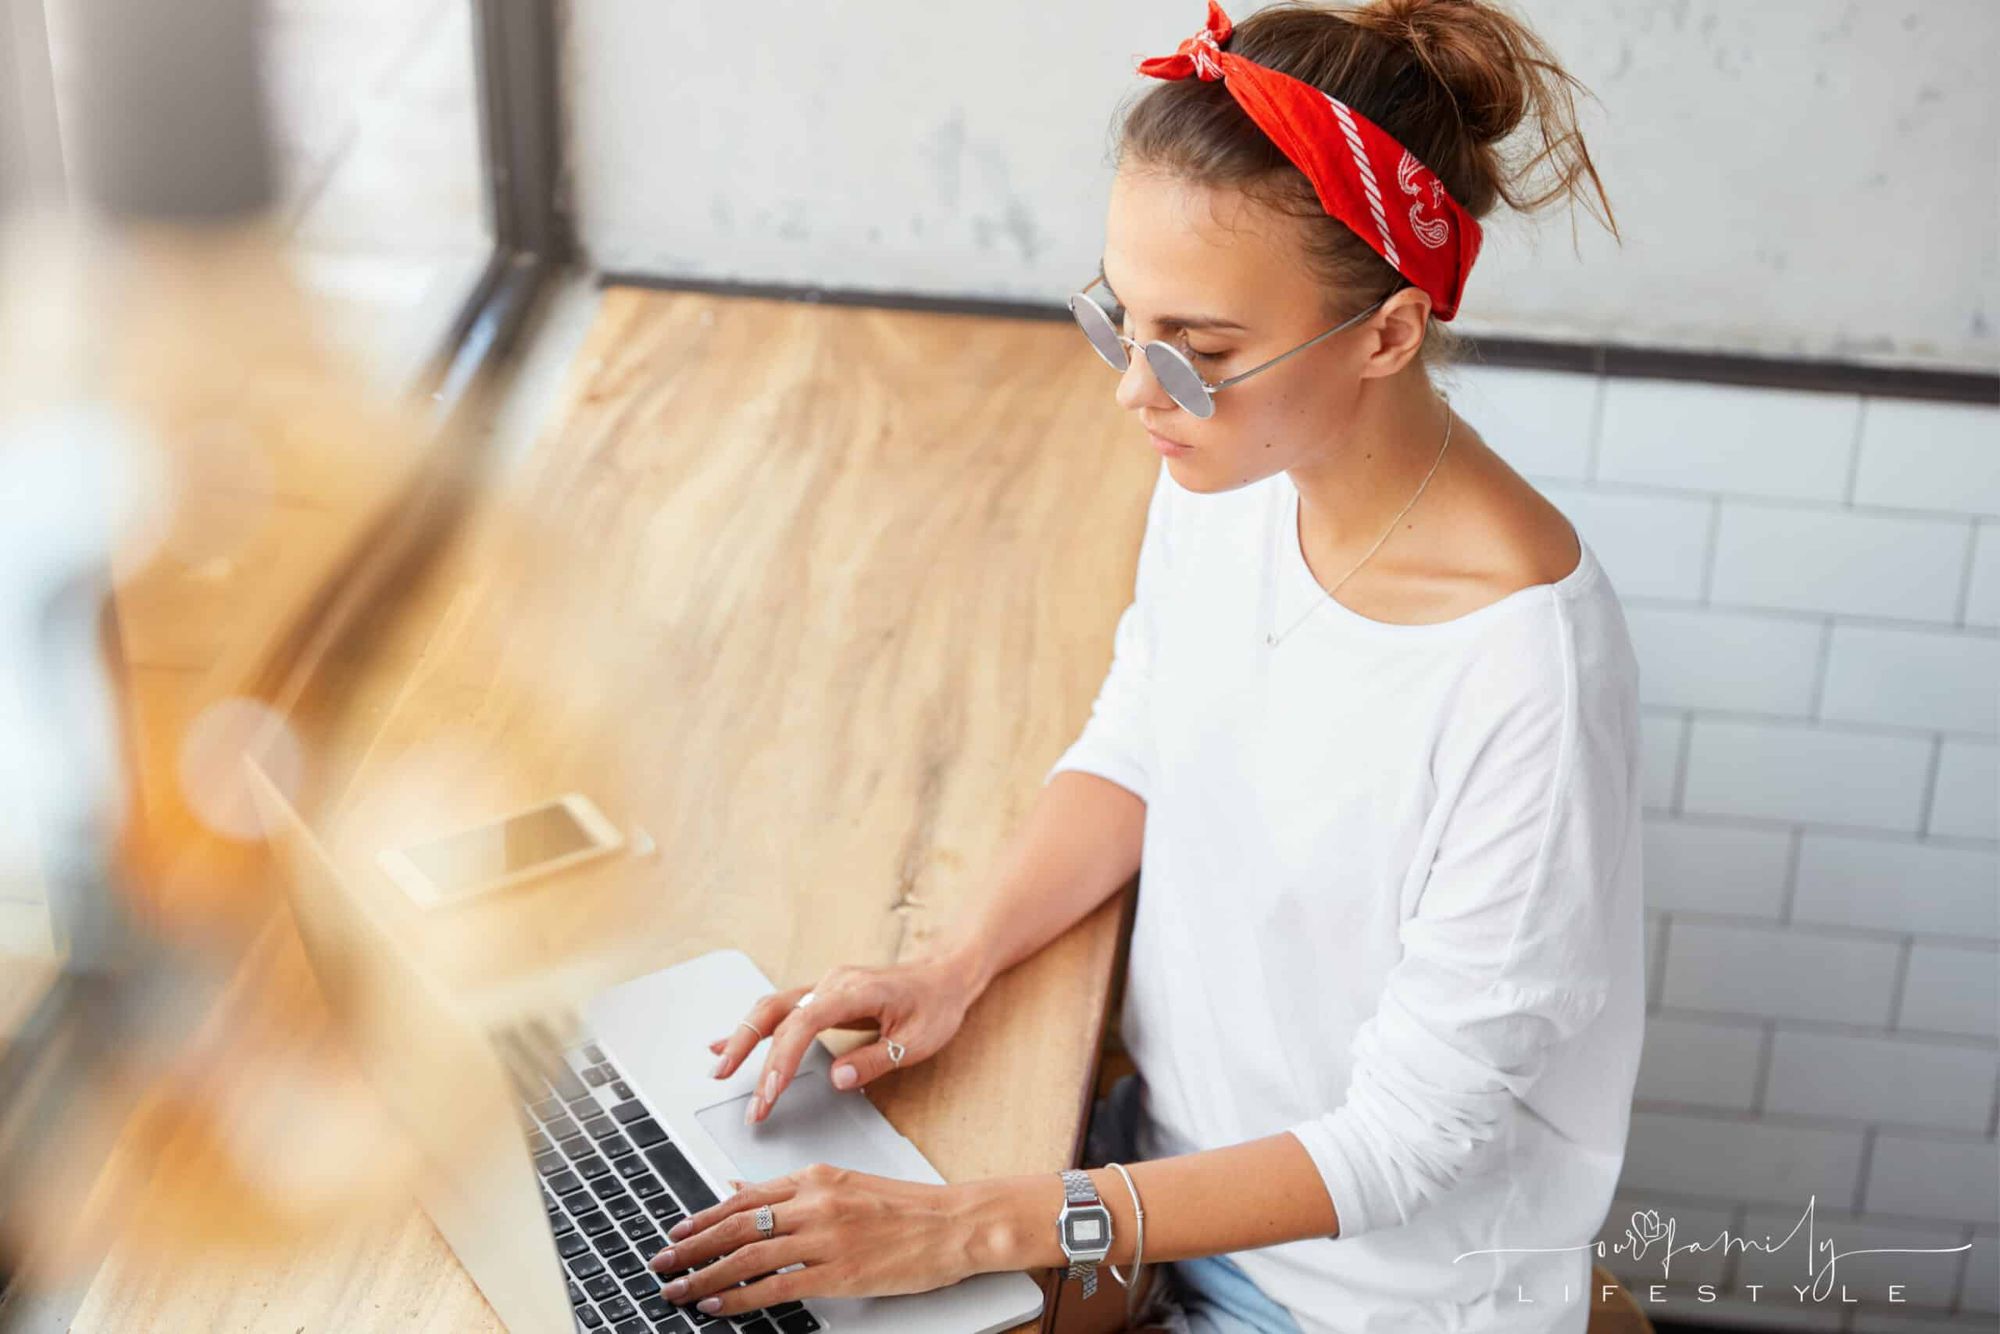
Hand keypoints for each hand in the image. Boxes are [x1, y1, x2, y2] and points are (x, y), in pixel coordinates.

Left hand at [646, 1163, 985, 1316]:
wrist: (954, 1225)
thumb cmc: (907, 1208)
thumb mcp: (846, 1184)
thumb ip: (794, 1191)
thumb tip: (742, 1191)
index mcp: (815, 1178)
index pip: (744, 1198)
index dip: (703, 1217)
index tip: (677, 1231)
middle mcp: (814, 1203)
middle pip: (736, 1226)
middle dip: (691, 1247)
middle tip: (661, 1262)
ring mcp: (825, 1238)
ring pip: (747, 1257)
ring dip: (704, 1276)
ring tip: (678, 1289)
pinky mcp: (837, 1273)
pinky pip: (775, 1287)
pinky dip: (738, 1298)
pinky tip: (717, 1306)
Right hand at [708, 951, 982, 1122]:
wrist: (945, 974)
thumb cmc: (936, 1006)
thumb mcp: (918, 1041)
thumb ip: (875, 1060)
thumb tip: (837, 1079)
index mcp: (854, 992)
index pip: (803, 1024)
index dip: (781, 1059)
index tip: (769, 1094)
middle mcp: (832, 983)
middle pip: (776, 1013)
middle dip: (750, 1055)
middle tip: (742, 1099)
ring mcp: (825, 985)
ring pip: (771, 1008)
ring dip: (742, 1038)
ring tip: (720, 1070)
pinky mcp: (823, 994)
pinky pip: (781, 1009)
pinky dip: (754, 1027)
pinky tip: (728, 1043)